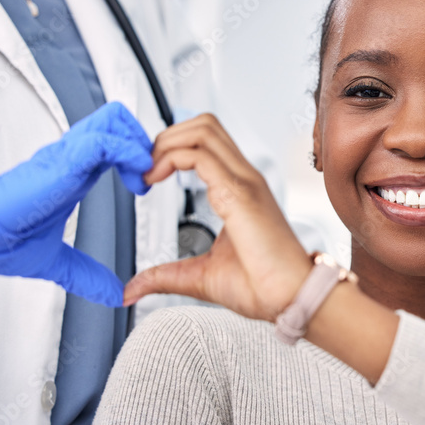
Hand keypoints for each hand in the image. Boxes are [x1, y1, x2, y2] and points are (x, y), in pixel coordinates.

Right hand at [0, 102, 151, 306]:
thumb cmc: (1, 239)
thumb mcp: (58, 262)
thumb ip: (87, 275)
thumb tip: (112, 293)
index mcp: (73, 172)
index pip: (113, 139)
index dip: (138, 154)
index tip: (145, 185)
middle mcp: (71, 158)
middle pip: (116, 119)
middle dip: (143, 140)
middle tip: (149, 175)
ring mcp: (64, 157)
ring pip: (112, 121)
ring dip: (138, 145)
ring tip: (143, 177)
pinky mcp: (58, 164)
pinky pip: (101, 142)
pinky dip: (126, 153)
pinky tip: (135, 177)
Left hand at [123, 114, 311, 320]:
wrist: (291, 299)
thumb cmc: (262, 286)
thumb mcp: (200, 277)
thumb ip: (165, 276)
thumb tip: (132, 289)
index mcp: (239, 190)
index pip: (206, 143)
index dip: (172, 148)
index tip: (148, 174)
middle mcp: (244, 178)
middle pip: (204, 125)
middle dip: (166, 138)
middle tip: (144, 167)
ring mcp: (244, 182)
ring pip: (203, 130)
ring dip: (166, 142)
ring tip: (148, 171)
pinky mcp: (239, 194)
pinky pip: (200, 155)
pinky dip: (170, 158)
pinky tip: (155, 178)